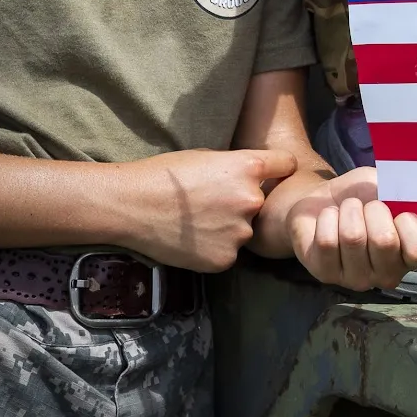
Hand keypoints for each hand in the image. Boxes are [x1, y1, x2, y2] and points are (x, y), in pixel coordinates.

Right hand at [120, 148, 297, 271]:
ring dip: (229, 228)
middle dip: (243, 204)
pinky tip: (192, 240)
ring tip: (197, 223)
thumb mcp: (207, 157)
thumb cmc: (164, 175)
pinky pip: (229, 252)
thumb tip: (251, 179)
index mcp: (248, 168)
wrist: (131, 205)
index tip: (276, 174)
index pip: (285, 165)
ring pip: (244, 230)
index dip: (279, 170)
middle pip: (261, 203)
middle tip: (212, 205)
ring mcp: (239, 233)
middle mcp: (251, 200)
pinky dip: (215, 248)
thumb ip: (236, 170)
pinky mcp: (225, 259)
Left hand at [284, 167, 416, 291]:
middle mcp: (386, 274)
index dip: (409, 224)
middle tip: (367, 206)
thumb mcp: (387, 186)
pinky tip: (329, 220)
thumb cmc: (362, 196)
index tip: (398, 211)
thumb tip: (411, 188)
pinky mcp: (326, 275)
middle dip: (373, 209)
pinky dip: (327, 218)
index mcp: (409, 254)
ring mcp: (356, 278)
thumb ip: (402, 190)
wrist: (323, 202)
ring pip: (353, 237)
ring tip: (346, 210)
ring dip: (348, 211)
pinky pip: (327, 241)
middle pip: (384, 240)